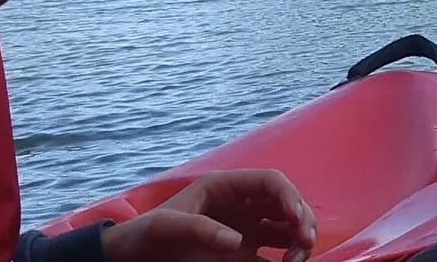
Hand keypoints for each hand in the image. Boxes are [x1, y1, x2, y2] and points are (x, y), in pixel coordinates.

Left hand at [100, 169, 315, 261]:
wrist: (133, 258)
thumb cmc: (145, 236)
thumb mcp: (166, 227)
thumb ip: (199, 229)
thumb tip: (237, 241)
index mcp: (224, 187)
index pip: (270, 182)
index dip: (290, 197)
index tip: (298, 222)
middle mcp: (240, 205)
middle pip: (286, 203)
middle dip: (302, 220)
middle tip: (304, 246)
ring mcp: (243, 229)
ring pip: (287, 227)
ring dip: (299, 240)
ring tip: (295, 261)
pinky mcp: (242, 255)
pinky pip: (275, 254)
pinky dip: (287, 259)